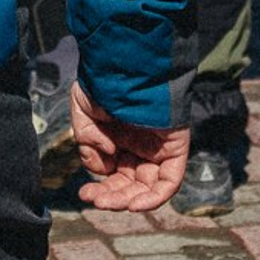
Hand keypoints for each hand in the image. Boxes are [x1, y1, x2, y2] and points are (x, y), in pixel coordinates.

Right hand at [70, 85, 189, 212]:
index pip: (115, 175)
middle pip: (130, 185)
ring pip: (148, 187)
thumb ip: (88, 141)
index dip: (100, 189)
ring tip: (105, 202)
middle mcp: (141, 145)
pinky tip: (134, 204)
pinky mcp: (176, 146)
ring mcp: (159, 146)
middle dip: (112, 197)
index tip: (83, 194)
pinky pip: (170, 180)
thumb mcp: (84, 112)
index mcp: (121, 137)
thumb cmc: (103, 79)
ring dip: (128, 200)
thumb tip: (106, 164)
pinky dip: (155, 197)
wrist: (123, 56)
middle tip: (94, 200)